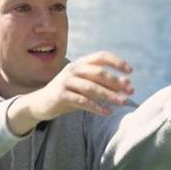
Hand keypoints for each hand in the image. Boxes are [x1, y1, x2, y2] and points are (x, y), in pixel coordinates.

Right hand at [9, 51, 133, 133]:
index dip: (116, 62)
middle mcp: (73, 69)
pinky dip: (96, 107)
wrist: (40, 104)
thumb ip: (100, 83)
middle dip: (116, 81)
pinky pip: (82, 101)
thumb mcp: (83, 85)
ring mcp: (66, 82)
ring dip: (109, 95)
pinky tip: (107, 112)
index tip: (130, 71)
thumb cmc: (67, 94)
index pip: (101, 56)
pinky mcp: (61, 95)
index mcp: (79, 64)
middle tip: (130, 90)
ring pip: (91, 87)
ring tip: (122, 102)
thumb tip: (125, 85)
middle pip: (98, 72)